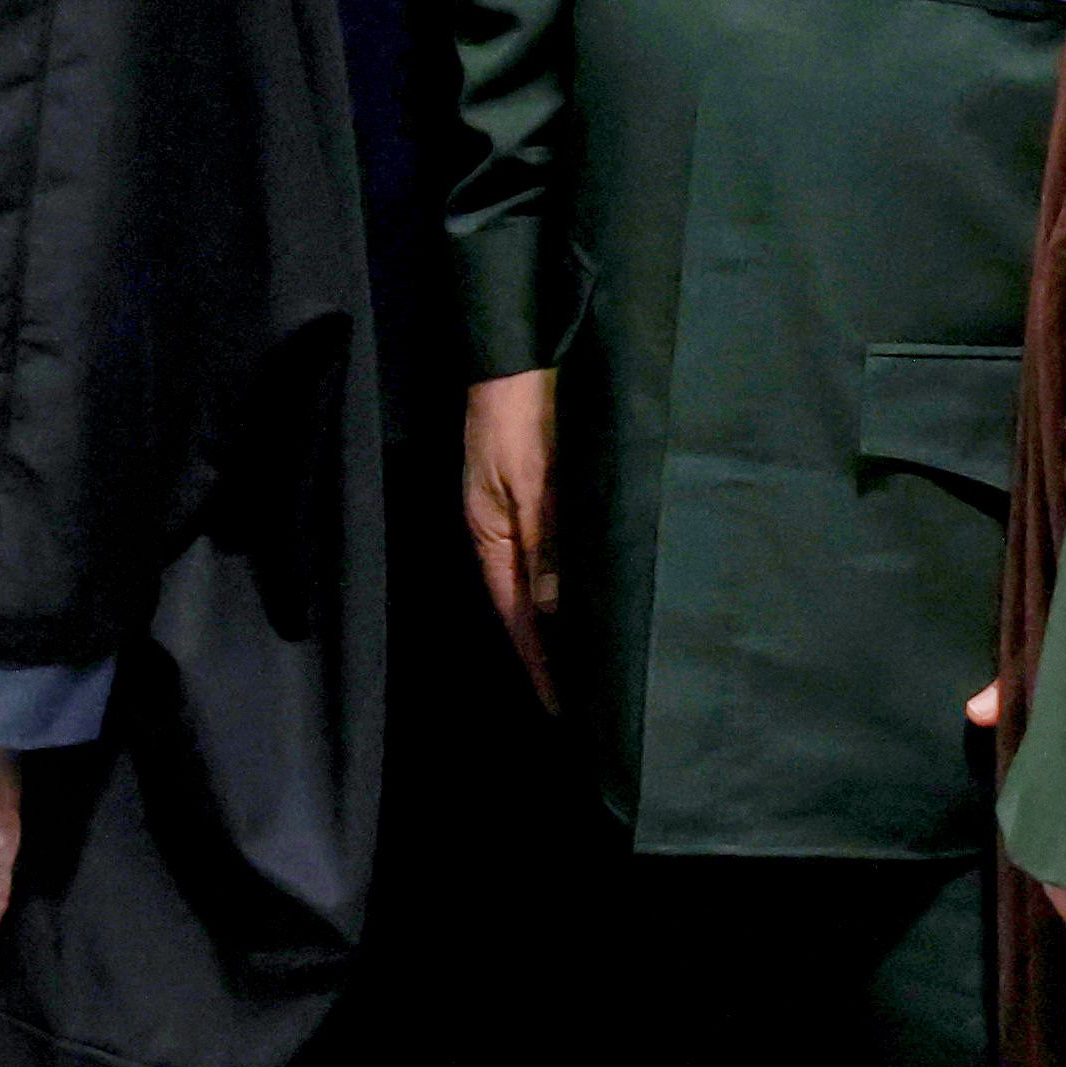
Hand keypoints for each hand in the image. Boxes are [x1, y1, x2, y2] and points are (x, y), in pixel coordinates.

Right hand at [457, 365, 561, 708]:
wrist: (516, 363)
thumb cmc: (521, 420)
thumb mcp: (534, 483)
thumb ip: (544, 542)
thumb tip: (550, 607)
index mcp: (490, 535)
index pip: (515, 614)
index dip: (536, 660)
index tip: (556, 703)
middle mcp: (496, 533)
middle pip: (517, 606)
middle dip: (541, 651)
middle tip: (570, 694)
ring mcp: (506, 515)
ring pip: (529, 584)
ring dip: (549, 623)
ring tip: (575, 659)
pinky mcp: (521, 497)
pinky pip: (538, 557)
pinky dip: (553, 586)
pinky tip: (570, 598)